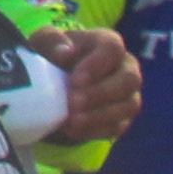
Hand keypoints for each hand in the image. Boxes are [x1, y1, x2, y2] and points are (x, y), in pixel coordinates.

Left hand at [31, 24, 141, 144]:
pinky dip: (94, 130)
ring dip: (99, 115)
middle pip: (129, 80)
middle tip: (72, 103)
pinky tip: (72, 130)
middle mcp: (126, 67)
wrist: (53, 85)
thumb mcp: (43, 43)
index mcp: (107, 43)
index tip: (75, 80)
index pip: (113, 48)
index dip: (97, 64)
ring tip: (71, 120)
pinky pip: (117, 127)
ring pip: (128, 106)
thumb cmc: (51, 56)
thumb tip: (65, 53)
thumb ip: (52, 42)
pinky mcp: (122, 118)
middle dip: (100, 93)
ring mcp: (128, 94)